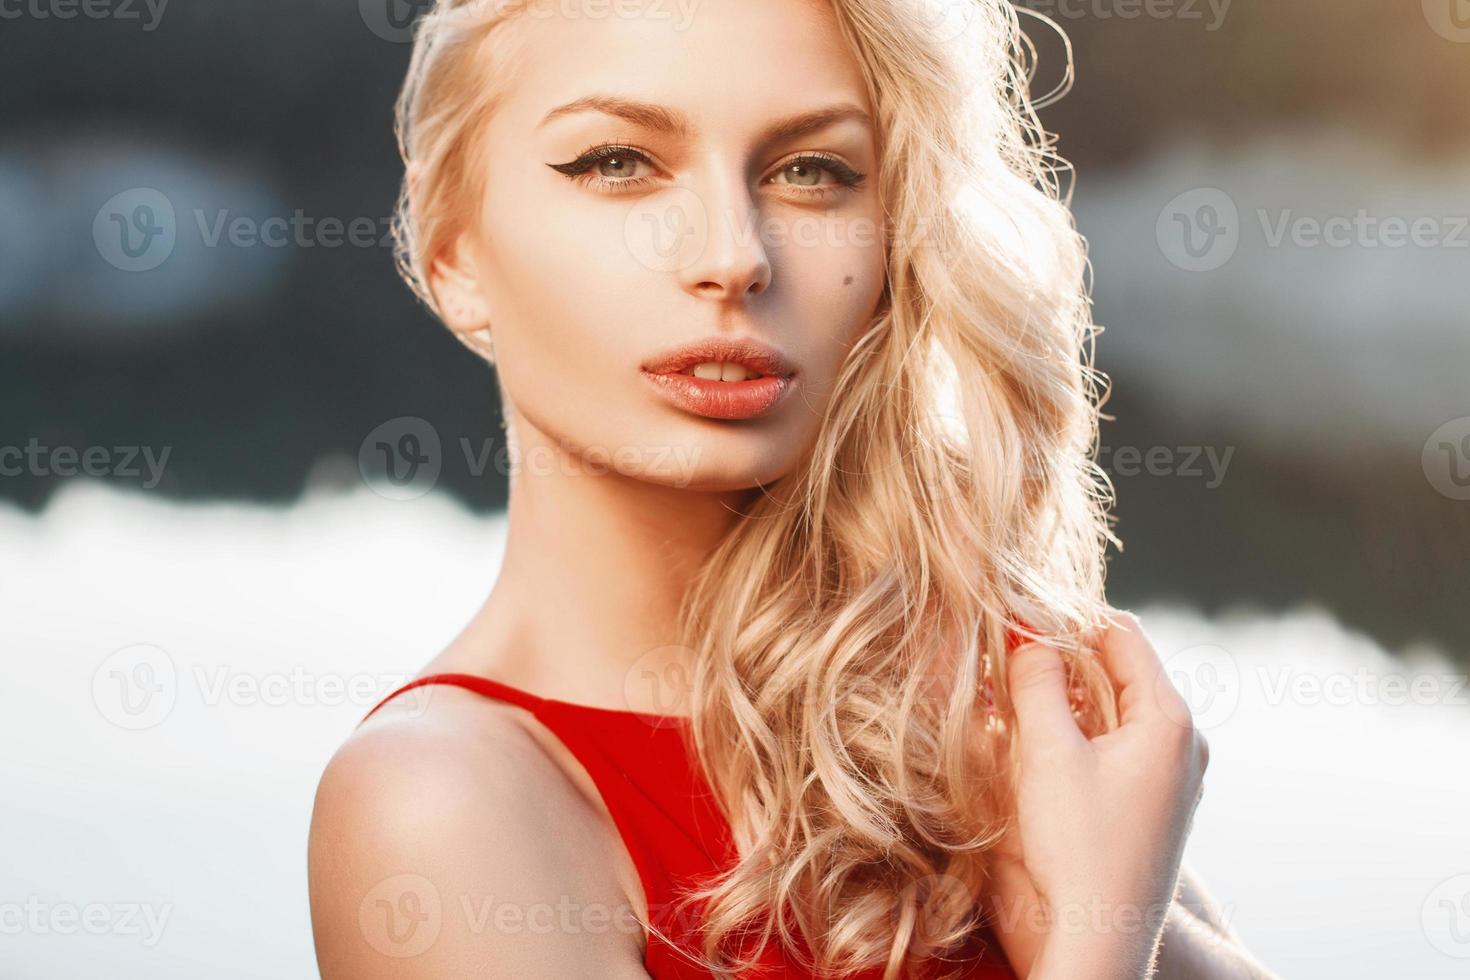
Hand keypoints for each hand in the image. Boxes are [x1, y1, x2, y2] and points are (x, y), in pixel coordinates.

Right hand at [985, 609, 1209, 978]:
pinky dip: (1085, 732)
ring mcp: (1178, 775)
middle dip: (1066, 659)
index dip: (1067, 619)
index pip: (1122, 634)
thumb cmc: (1078, 846)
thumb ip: (1037, 683)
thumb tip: (1026, 631)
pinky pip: (1123, 744)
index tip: (1018, 619)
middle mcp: (1186, 741)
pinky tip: (1046, 746)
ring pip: (1120, 708)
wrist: (1102, 935)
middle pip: (1123, 669)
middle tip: (1010, 658)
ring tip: (1020, 700)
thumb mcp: (1048, 754)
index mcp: (1169, 719)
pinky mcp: (1160, 803)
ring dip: (1071, 697)